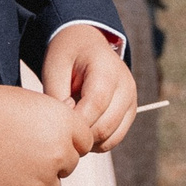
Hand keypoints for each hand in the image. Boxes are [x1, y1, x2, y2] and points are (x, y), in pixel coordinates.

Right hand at [0, 84, 89, 185]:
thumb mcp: (31, 100)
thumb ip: (55, 115)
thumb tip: (68, 119)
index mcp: (64, 124)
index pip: (84, 141)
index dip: (69, 139)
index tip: (51, 137)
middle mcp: (59, 154)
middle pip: (69, 165)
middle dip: (53, 159)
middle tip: (26, 150)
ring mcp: (42, 181)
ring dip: (38, 179)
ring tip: (12, 163)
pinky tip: (10, 182)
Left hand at [43, 26, 137, 153]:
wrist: (86, 44)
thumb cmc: (68, 55)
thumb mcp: (54, 68)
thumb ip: (57, 97)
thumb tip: (65, 127)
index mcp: (107, 69)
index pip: (95, 105)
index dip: (75, 121)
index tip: (57, 121)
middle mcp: (125, 85)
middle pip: (105, 126)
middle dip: (79, 133)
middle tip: (61, 126)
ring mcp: (131, 100)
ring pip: (110, 138)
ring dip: (88, 140)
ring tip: (72, 124)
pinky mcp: (130, 112)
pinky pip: (114, 139)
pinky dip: (97, 141)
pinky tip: (83, 127)